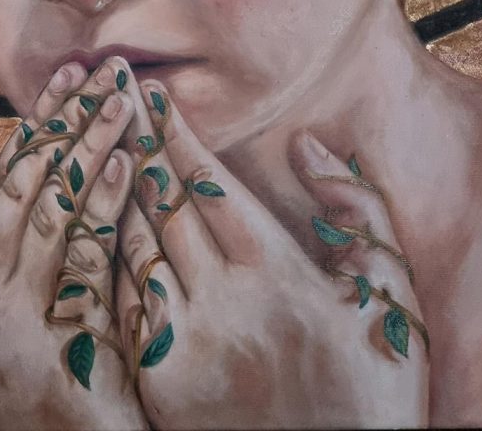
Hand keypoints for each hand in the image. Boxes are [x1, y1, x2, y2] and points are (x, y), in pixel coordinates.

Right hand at [0, 58, 147, 430]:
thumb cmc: (35, 401)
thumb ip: (18, 265)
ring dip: (86, 147)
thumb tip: (54, 187)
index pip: (3, 185)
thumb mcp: (6, 329)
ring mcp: (10, 320)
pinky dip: (102, 207)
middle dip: (61, 120)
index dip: (36, 127)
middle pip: (24, 185)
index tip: (63, 81)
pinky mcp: (53, 346)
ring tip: (117, 99)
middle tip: (94, 68)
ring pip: (50, 209)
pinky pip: (82, 260)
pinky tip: (124, 165)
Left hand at [114, 80, 428, 429]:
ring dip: (111, 191)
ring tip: (92, 147)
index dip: (175, 131)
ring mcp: (183, 345)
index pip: (208, 180)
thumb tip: (306, 145)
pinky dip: (108, 256)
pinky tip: (96, 225)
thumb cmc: (374, 388)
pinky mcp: (158, 383)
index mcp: (276, 272)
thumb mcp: (389, 293)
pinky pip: (120, 302)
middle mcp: (221, 302)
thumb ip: (355, 210)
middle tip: (107, 99)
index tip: (150, 92)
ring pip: (131, 245)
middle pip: (160, 202)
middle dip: (133, 143)